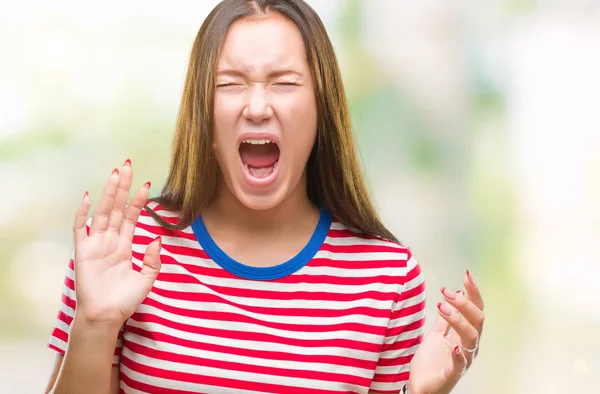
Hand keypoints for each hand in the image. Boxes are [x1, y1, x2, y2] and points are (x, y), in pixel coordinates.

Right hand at [72, 160, 161, 327]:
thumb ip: (153, 260)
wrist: (107, 316)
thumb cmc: (125, 300)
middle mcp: (110, 241)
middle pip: (116, 208)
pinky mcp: (82, 252)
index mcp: (125, 245)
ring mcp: (96, 245)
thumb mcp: (146, 279)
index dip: (138, 200)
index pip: (131, 216)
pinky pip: (80, 229)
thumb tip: (156, 239)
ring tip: (115, 174)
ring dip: (108, 193)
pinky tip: (87, 197)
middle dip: (122, 187)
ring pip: (102, 212)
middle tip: (128, 166)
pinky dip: (82, 213)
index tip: (147, 184)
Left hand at [407, 270, 483, 393]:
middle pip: (477, 320)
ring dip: (458, 320)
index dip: (473, 292)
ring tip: (443, 307)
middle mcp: (469, 346)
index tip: (467, 274)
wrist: (420, 385)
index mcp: (466, 334)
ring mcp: (463, 360)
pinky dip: (459, 354)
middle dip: (463, 303)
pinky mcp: (453, 374)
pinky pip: (460, 364)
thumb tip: (455, 293)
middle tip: (445, 292)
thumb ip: (446, 317)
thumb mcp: (436, 333)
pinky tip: (455, 345)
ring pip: (471, 337)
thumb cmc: (431, 361)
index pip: (476, 309)